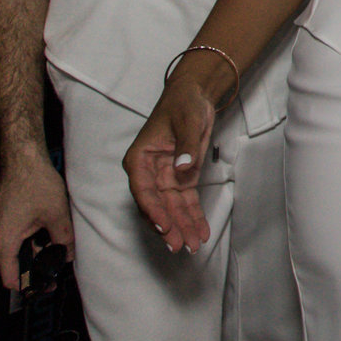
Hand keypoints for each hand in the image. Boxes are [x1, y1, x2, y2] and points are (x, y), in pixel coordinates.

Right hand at [0, 149, 74, 290]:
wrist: (22, 160)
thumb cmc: (35, 184)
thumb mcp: (57, 215)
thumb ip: (64, 240)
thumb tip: (68, 255)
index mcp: (5, 243)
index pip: (12, 280)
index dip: (30, 288)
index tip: (46, 287)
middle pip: (15, 267)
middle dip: (38, 268)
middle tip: (58, 266)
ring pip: (18, 252)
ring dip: (37, 252)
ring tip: (58, 247)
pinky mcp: (3, 222)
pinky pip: (17, 241)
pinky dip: (32, 242)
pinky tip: (49, 233)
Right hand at [125, 71, 224, 253]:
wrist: (195, 96)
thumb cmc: (184, 104)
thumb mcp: (187, 120)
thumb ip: (186, 145)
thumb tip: (182, 168)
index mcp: (140, 158)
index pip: (142, 189)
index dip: (152, 209)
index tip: (163, 225)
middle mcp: (148, 173)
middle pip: (156, 204)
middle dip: (168, 226)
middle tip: (178, 245)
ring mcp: (165, 178)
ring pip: (171, 208)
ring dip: (181, 226)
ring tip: (192, 245)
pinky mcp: (180, 179)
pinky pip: (185, 202)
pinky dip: (193, 216)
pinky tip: (200, 231)